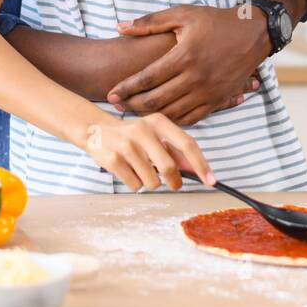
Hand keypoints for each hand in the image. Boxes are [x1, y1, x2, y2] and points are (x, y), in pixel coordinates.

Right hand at [80, 112, 216, 191]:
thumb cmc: (133, 135)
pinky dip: (135, 183)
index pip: (187, 144)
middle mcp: (143, 130)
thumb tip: (198, 170)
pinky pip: (134, 185)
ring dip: (150, 182)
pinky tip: (127, 170)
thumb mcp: (155, 135)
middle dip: (174, 182)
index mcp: (158, 122)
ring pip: (151, 181)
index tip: (211, 180)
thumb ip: (175, 150)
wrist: (96, 130)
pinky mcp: (112, 160)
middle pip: (169, 168)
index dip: (201, 164)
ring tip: (141, 170)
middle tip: (173, 184)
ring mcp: (126, 145)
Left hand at [106, 5, 268, 125]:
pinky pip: (192, 118)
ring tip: (133, 114)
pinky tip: (160, 118)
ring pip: (173, 113)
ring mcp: (209, 92)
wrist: (253, 33)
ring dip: (151, 117)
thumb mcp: (183, 14)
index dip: (126, 88)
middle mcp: (196, 77)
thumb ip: (150, 22)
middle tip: (117, 107)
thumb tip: (120, 26)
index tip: (111, 93)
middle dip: (133, 106)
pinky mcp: (219, 100)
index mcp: (184, 55)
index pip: (147, 78)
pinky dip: (174, 121)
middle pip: (157, 100)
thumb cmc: (215, 21)